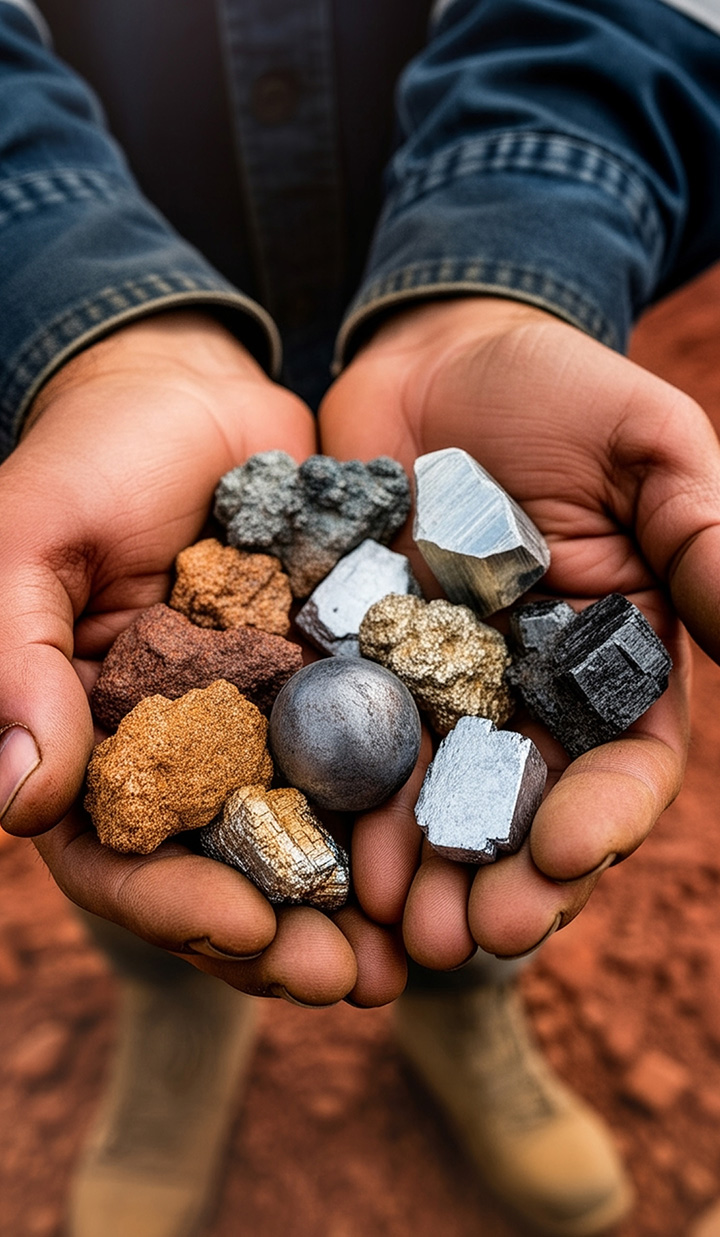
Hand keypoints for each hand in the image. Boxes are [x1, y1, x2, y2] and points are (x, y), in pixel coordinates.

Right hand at [0, 310, 403, 1006]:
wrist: (192, 394)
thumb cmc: (92, 458)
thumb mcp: (31, 538)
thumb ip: (16, 660)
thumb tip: (15, 801)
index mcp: (95, 744)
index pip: (117, 857)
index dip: (174, 905)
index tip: (248, 931)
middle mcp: (181, 756)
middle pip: (221, 873)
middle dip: (281, 935)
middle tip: (350, 979)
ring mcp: (260, 729)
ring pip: (302, 840)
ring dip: (349, 903)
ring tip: (409, 953)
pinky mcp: (332, 689)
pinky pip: (368, 766)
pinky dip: (400, 815)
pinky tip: (446, 849)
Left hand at [319, 296, 718, 962]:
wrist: (434, 359)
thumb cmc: (556, 391)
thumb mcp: (646, 446)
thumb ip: (704, 537)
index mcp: (611, 664)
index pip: (623, 766)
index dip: (602, 819)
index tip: (560, 853)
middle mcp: (526, 697)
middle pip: (524, 811)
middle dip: (500, 881)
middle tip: (465, 938)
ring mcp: (436, 691)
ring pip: (433, 803)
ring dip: (418, 872)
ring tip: (393, 929)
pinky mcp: (358, 669)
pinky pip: (350, 748)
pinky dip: (341, 804)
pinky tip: (323, 850)